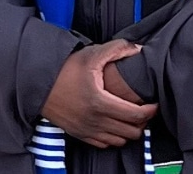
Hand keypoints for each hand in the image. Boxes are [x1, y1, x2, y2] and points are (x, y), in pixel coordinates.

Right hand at [41, 40, 156, 147]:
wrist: (39, 83)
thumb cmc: (65, 69)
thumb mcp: (92, 54)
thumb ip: (117, 49)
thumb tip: (138, 48)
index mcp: (100, 102)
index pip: (135, 115)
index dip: (150, 110)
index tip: (153, 103)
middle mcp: (95, 120)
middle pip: (131, 131)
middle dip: (142, 121)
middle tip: (144, 109)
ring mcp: (87, 130)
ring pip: (120, 140)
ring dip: (129, 130)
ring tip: (131, 116)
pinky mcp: (80, 134)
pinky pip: (105, 144)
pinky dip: (114, 137)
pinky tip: (115, 123)